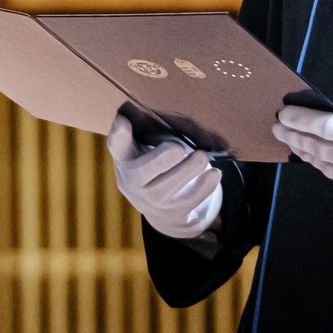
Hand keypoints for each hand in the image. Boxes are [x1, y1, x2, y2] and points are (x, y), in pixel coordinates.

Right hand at [105, 114, 222, 238]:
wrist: (161, 207)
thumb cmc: (157, 163)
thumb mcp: (150, 145)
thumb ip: (156, 128)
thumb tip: (175, 119)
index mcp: (126, 156)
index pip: (117, 145)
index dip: (119, 134)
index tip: (124, 122)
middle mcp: (132, 180)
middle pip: (141, 172)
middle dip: (159, 160)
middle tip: (177, 148)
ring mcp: (151, 199)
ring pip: (166, 188)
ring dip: (187, 170)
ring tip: (202, 156)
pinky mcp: (171, 212)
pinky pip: (188, 200)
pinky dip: (203, 187)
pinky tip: (214, 173)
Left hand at [272, 104, 332, 231]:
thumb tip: (328, 114)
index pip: (323, 127)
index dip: (300, 120)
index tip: (283, 114)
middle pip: (316, 148)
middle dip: (293, 136)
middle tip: (277, 128)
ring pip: (323, 166)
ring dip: (306, 153)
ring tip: (294, 142)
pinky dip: (331, 168)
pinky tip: (324, 160)